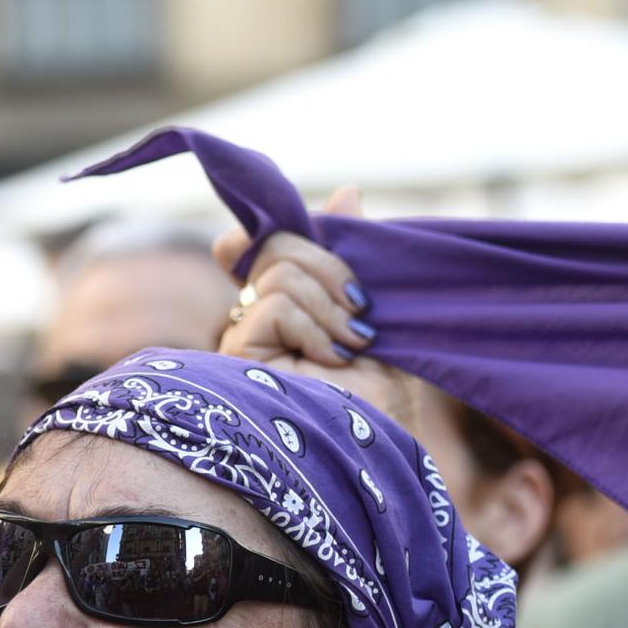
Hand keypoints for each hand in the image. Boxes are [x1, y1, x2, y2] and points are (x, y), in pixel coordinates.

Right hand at [212, 186, 374, 366]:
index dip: (283, 232)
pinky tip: (334, 359)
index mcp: (285, 299)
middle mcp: (257, 315)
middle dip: (328, 267)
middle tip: (360, 306)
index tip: (332, 261)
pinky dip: (315, 330)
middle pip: (274, 245)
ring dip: (328, 306)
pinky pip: (276, 304)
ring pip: (280, 272)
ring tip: (353, 341)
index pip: (252, 243)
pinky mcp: (238, 355)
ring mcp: (243, 335)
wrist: (385, 435)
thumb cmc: (389, 378)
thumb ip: (358, 249)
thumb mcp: (384, 300)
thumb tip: (346, 192)